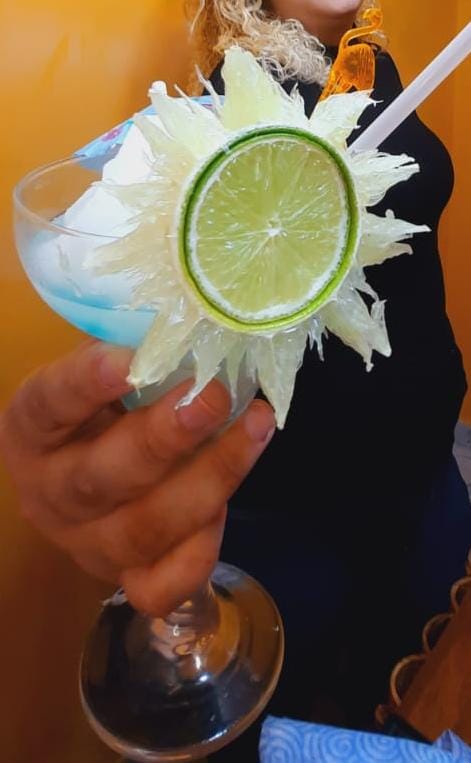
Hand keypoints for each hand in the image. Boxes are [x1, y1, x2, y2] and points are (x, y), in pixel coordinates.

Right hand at [0, 341, 274, 615]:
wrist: (85, 485)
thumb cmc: (103, 413)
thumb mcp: (106, 374)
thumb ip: (138, 356)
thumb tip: (199, 327)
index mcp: (32, 432)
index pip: (48, 406)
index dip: (84, 385)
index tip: (128, 357)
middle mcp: (50, 494)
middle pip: (100, 478)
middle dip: (163, 438)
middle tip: (213, 394)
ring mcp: (86, 544)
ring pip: (143, 529)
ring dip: (208, 479)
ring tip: (254, 428)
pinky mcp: (123, 577)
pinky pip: (159, 586)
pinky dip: (200, 551)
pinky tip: (230, 505)